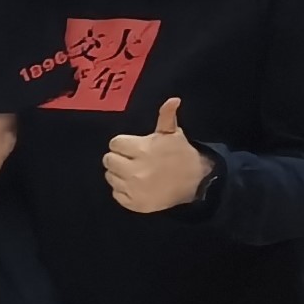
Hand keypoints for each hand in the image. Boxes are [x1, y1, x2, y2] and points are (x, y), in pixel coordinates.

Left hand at [103, 97, 209, 214]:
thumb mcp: (173, 133)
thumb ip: (167, 116)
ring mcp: (134, 189)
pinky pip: (116, 194)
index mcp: (142, 150)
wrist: (195, 182)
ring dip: (119, 174)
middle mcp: (135, 170)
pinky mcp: (135, 204)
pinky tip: (135, 186)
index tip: (132, 147)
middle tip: (131, 160)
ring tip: (134, 173)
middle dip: (118, 158)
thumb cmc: (180, 154)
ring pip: (110, 177)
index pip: (114, 144)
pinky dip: (123, 191)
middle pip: (108, 160)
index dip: (122, 144)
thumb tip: (173, 99)